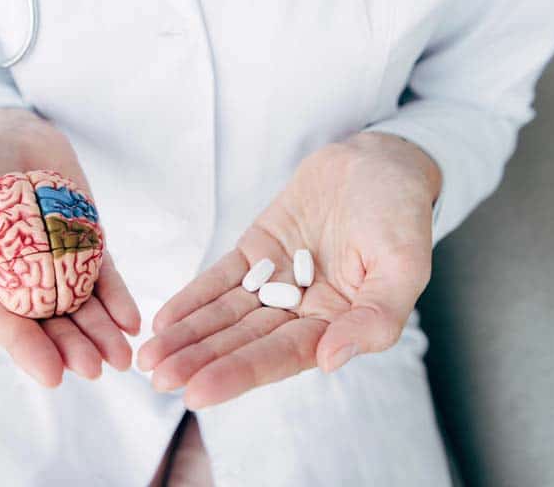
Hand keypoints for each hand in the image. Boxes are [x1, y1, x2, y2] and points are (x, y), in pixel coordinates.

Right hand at [0, 108, 140, 386]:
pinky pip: (105, 274)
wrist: (8, 132)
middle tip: (96, 368)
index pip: (9, 324)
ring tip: (123, 356)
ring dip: (101, 332)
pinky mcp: (87, 242)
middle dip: (74, 347)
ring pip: (82, 305)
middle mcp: (26, 282)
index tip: (53, 375)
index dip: (30, 350)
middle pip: (52, 323)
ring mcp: (60, 263)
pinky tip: (132, 320)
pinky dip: (118, 298)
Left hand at [137, 133, 440, 407]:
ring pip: (225, 315)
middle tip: (157, 379)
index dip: (238, 373)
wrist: (379, 162)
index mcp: (337, 324)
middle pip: (243, 342)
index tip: (196, 392)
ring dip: (187, 336)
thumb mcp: (404, 265)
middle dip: (199, 360)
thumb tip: (331, 360)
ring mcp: (275, 282)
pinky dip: (193, 298)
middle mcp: (301, 311)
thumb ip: (376, 317)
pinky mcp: (256, 252)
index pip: (281, 356)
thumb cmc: (401, 214)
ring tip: (148, 359)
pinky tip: (163, 320)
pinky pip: (221, 279)